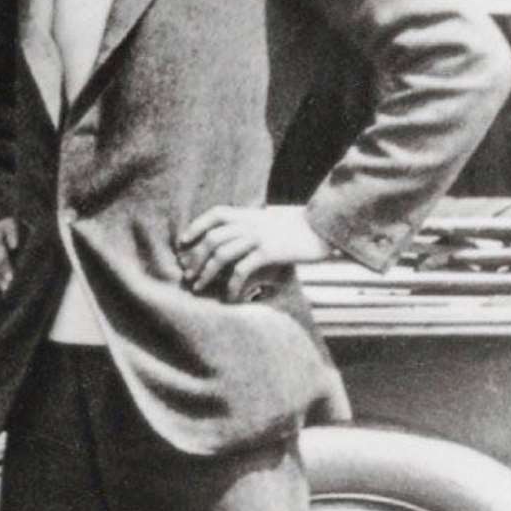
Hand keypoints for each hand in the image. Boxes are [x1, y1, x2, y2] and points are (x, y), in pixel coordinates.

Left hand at [177, 204, 330, 300]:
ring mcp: (258, 237)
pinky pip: (241, 270)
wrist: (327, 228)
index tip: (183, 241)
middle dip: (196, 258)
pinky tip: (230, 296)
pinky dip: (232, 285)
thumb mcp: (273, 222)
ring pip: (220, 254)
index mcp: (250, 214)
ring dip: (206, 273)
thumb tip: (234, 240)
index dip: (196, 226)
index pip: (215, 214)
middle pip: (212, 239)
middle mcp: (250, 223)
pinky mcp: (268, 252)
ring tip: (199, 287)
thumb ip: (253, 227)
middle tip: (188, 275)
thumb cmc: (301, 229)